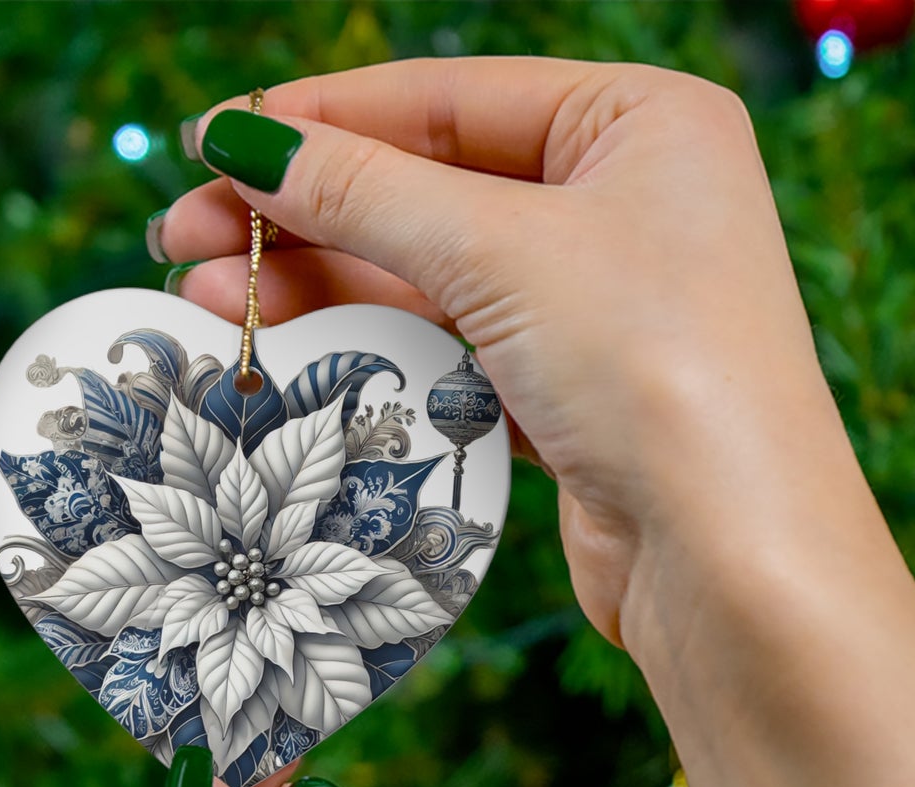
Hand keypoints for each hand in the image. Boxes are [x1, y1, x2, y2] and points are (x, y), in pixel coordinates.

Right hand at [157, 56, 837, 651]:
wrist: (731, 559)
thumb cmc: (654, 369)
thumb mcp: (501, 251)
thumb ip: (366, 191)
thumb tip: (245, 141)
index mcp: (642, 123)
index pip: (450, 98)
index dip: (323, 118)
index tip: (212, 141)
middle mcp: (628, 203)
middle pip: (432, 188)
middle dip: (305, 214)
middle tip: (184, 237)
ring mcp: (602, 305)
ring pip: (435, 277)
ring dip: (324, 287)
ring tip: (209, 301)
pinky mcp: (575, 395)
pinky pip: (455, 350)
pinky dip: (377, 350)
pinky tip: (293, 352)